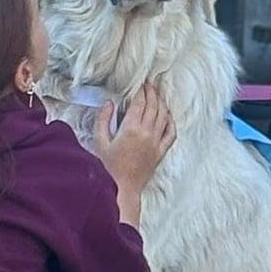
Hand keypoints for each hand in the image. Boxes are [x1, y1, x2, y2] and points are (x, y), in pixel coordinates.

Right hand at [93, 83, 175, 200]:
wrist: (123, 188)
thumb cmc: (108, 167)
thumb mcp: (99, 141)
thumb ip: (103, 120)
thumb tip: (109, 103)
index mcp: (130, 128)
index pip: (139, 102)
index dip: (141, 90)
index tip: (140, 82)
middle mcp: (146, 133)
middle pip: (153, 105)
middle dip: (152, 92)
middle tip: (149, 84)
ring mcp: (156, 142)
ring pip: (163, 116)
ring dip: (161, 103)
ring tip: (157, 95)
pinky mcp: (161, 152)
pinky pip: (171, 133)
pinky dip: (171, 122)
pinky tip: (168, 116)